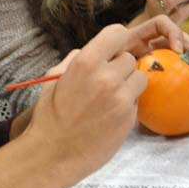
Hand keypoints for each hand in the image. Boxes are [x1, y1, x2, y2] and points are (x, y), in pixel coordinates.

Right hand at [25, 16, 188, 186]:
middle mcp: (107, 77)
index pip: (117, 32)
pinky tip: (110, 115)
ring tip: (111, 97)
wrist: (52, 155)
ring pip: (139, 78)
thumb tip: (93, 51)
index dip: (115, 40)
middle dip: (120, 67)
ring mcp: (121, 99)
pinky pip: (136, 101)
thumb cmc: (49, 115)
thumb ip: (76, 59)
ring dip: (129, 84)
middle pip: (130, 58)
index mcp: (86, 63)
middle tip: (106, 80)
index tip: (111, 49)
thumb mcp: (54, 78)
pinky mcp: (129, 118)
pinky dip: (128, 105)